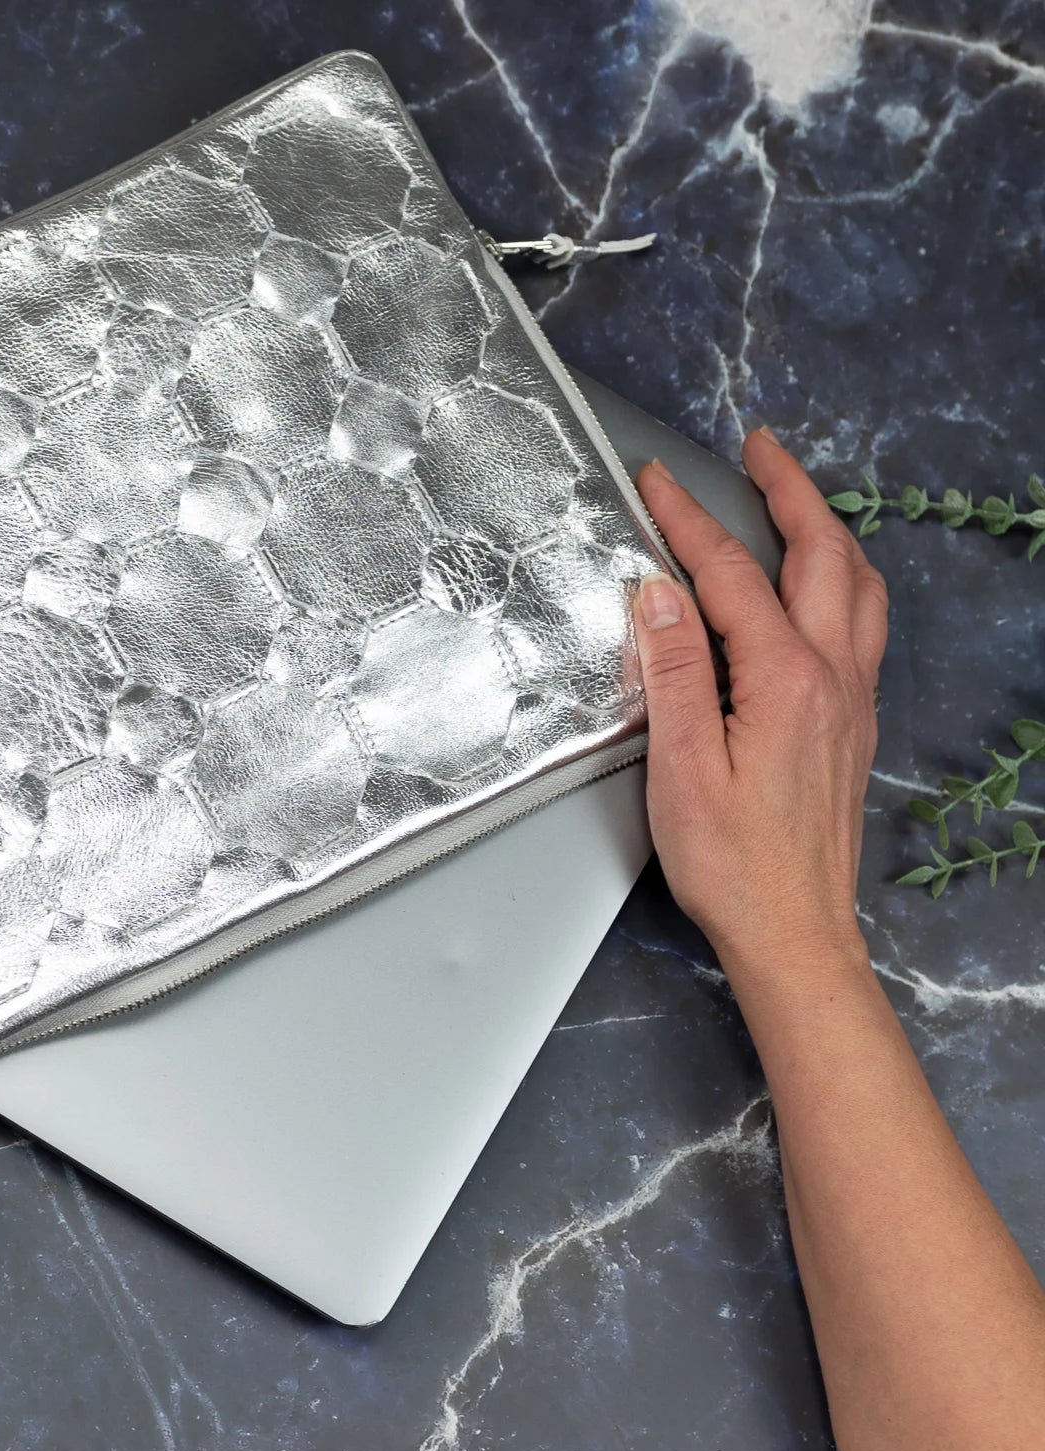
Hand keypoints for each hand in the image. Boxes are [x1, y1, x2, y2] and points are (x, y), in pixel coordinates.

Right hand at [631, 430, 888, 970]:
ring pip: (859, 586)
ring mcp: (853, 700)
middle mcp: (835, 679)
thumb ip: (671, 673)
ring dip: (828, 530)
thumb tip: (658, 595)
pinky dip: (844, 579)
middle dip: (790, 491)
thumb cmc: (732, 864)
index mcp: (787, 682)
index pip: (732, 577)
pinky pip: (864, 624)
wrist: (794, 932)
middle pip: (822, 556)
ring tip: (796, 498)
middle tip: (759, 448)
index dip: (689, 523)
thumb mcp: (680, 767)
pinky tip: (822, 585)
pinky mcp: (853, 724)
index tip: (655, 483)